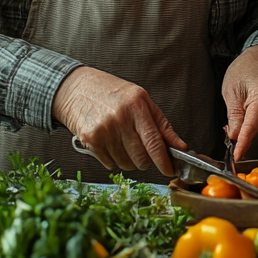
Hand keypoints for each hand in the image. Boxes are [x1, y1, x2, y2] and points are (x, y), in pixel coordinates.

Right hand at [52, 66, 186, 176]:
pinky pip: (110, 164)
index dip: (164, 161)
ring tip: (123, 142)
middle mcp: (120, 118)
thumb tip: (181, 146)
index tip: (169, 169)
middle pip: (141, 158)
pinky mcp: (90, 140)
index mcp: (137, 106)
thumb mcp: (141, 99)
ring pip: (126, 164)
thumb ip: (162, 125)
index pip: (154, 142)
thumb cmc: (111, 92)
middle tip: (142, 150)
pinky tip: (110, 143)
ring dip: (129, 160)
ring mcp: (104, 130)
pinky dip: (114, 159)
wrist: (76, 88)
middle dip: (146, 161)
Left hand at [222, 45, 257, 160]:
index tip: (235, 157)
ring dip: (244, 129)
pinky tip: (244, 115)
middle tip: (226, 124)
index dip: (242, 145)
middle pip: (253, 133)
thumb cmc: (249, 68)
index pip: (251, 130)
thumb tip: (235, 137)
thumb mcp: (232, 90)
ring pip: (256, 133)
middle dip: (238, 134)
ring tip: (238, 110)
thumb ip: (234, 116)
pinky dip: (250, 126)